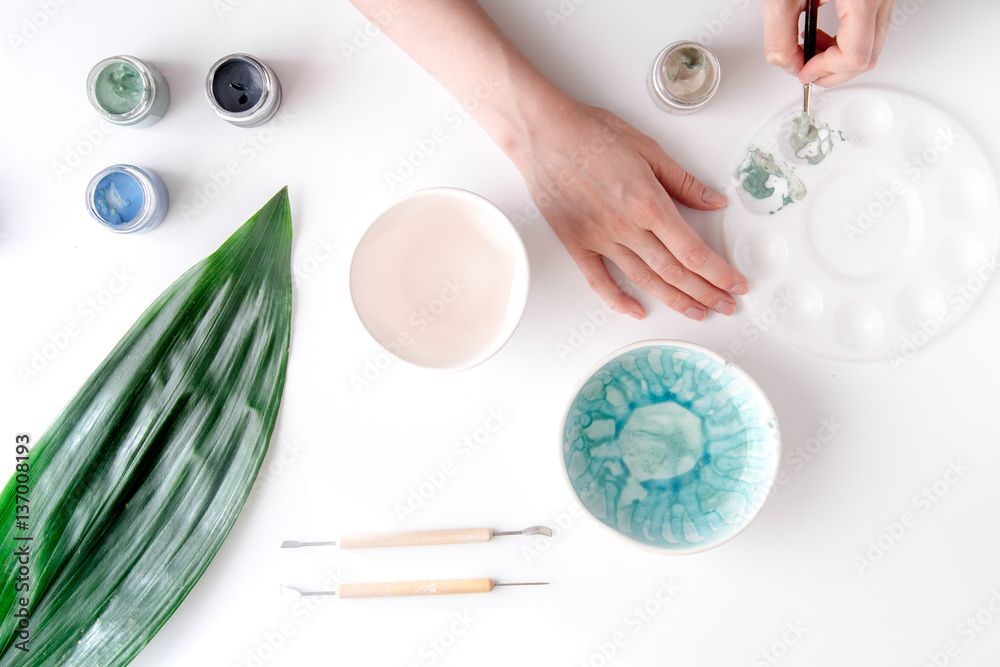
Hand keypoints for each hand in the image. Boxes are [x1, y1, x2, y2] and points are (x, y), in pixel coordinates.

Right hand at [510, 99, 747, 320]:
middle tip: (725, 305)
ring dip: (674, 300)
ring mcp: (600, 239)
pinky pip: (599, 281)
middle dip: (705, 293)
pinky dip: (618, 300)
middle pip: (675, 272)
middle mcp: (626, 228)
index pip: (693, 251)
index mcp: (649, 204)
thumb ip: (683, 182)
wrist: (545, 134)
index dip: (719, 273)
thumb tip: (713, 202)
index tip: (735, 284)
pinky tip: (636, 310)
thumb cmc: (592, 135)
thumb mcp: (649, 149)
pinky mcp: (577, 244)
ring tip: (696, 312)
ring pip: (644, 280)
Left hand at [764, 0, 894, 86]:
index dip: (826, 71)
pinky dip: (847, 40)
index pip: (855, 56)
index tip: (805, 72)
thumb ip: (780, 39)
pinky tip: (824, 33)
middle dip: (834, 70)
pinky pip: (871, 28)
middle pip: (869, 56)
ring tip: (811, 48)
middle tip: (807, 70)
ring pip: (873, 44)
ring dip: (839, 57)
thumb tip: (789, 65)